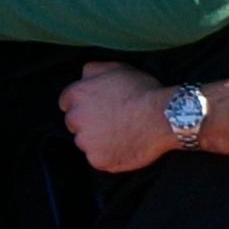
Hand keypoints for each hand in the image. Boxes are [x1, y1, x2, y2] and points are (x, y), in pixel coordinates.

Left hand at [61, 60, 177, 173]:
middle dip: (87, 123)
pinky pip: (99, 160)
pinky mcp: (98, 161)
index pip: (66, 102)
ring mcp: (86, 142)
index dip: (82, 104)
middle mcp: (76, 119)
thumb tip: (83, 76)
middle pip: (74, 124)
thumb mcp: (117, 67)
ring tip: (120, 135)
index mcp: (77, 94)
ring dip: (97, 140)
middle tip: (110, 121)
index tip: (96, 107)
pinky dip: (109, 155)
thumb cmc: (142, 90)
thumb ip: (92, 70)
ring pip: (86, 143)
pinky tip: (124, 147)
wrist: (162, 118)